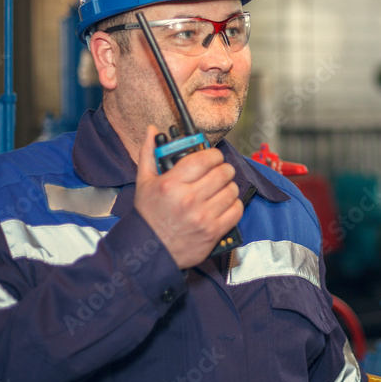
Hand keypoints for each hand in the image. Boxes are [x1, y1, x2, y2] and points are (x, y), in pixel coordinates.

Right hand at [134, 126, 242, 268]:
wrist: (149, 251)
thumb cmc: (148, 215)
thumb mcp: (144, 182)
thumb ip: (149, 153)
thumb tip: (152, 130)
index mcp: (171, 183)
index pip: (205, 158)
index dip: (213, 154)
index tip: (213, 157)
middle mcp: (189, 199)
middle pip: (223, 172)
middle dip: (223, 169)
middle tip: (219, 171)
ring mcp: (203, 217)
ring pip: (232, 190)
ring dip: (229, 186)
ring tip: (220, 188)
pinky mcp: (213, 231)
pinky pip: (236, 210)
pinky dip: (234, 204)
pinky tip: (224, 204)